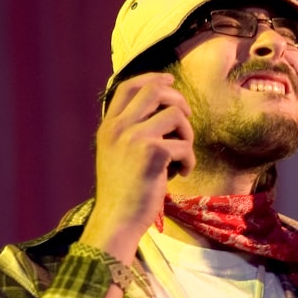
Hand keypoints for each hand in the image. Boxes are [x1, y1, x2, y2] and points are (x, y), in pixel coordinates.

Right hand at [83, 72, 194, 259]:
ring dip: (187, 134)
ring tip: (182, 156)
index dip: (153, 78)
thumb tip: (168, 113)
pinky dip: (189, 160)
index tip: (170, 80)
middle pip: (155, 90)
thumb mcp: (118, 155)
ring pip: (176, 114)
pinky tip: (181, 173)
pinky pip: (184, 144)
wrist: (117, 219)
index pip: (128, 87)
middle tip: (187, 119)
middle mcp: (118, 128)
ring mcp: (134, 138)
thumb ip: (133, 132)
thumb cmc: (123, 192)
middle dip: (179, 100)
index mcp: (108, 127)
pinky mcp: (153, 153)